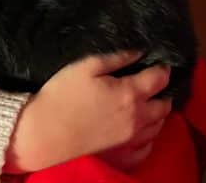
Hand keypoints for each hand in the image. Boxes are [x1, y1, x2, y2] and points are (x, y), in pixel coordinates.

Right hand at [4, 50, 171, 172]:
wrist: (41, 133)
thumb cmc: (61, 95)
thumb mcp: (87, 66)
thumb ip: (118, 58)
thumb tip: (141, 52)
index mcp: (130, 93)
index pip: (160, 78)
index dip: (163, 68)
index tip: (158, 63)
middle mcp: (136, 117)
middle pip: (165, 104)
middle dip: (163, 91)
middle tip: (152, 83)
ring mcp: (130, 138)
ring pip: (159, 125)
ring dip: (157, 112)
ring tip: (147, 102)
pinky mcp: (122, 154)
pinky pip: (148, 146)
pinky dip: (149, 135)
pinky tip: (140, 126)